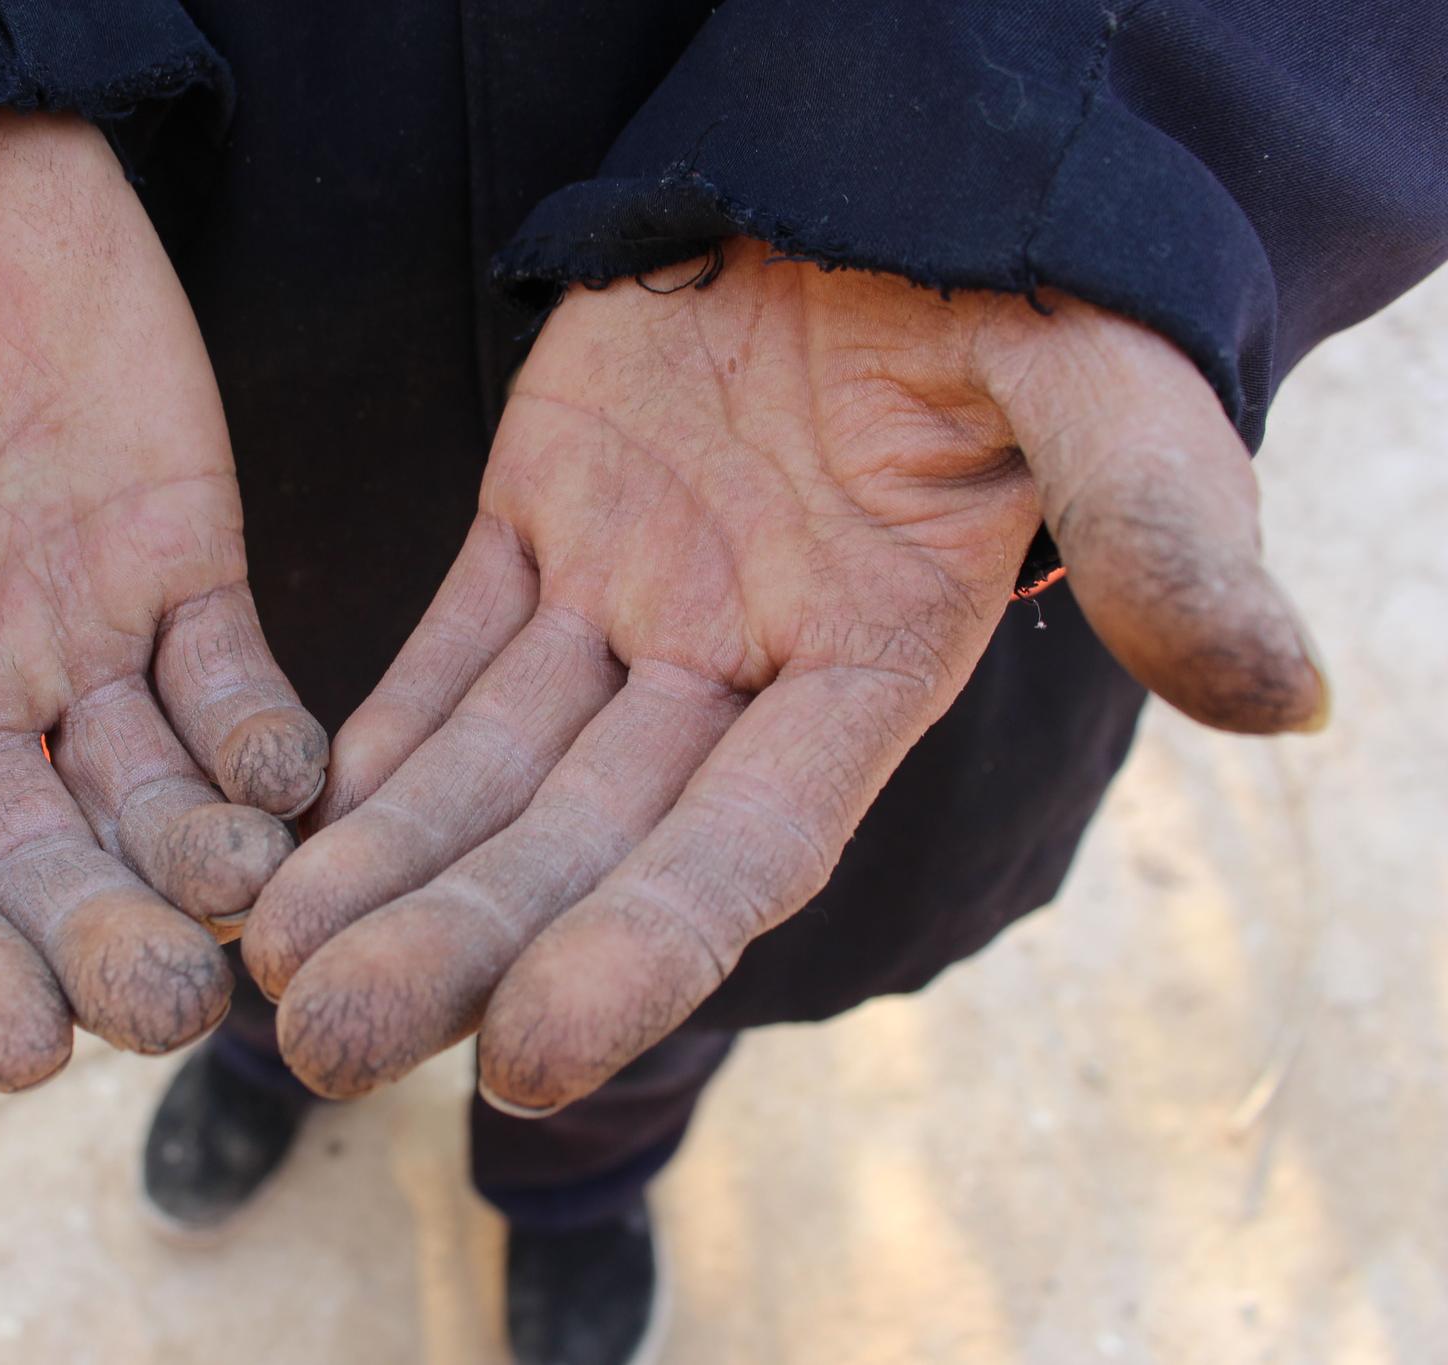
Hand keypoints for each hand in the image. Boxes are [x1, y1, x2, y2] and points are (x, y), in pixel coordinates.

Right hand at [0, 115, 326, 1089]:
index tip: (20, 1045)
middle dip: (95, 939)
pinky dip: (262, 744)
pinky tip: (293, 786)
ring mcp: (70, 639)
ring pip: (139, 796)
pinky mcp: (177, 568)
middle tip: (167, 1001)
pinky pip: (229, 683)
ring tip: (244, 906)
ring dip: (194, 864)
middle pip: (27, 861)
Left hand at [245, 241, 1322, 1110]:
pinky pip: (451, 654)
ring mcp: (636, 599)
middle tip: (322, 1047)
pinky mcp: (545, 520)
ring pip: (495, 766)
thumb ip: (1159, 528)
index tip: (523, 1061)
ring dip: (388, 868)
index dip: (642, 952)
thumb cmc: (1010, 264)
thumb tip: (1279, 693)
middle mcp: (741, 666)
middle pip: (584, 838)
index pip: (744, 845)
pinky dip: (377, 743)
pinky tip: (290, 825)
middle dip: (458, 946)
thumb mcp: (1097, 376)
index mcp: (872, 663)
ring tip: (267, 967)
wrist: (879, 151)